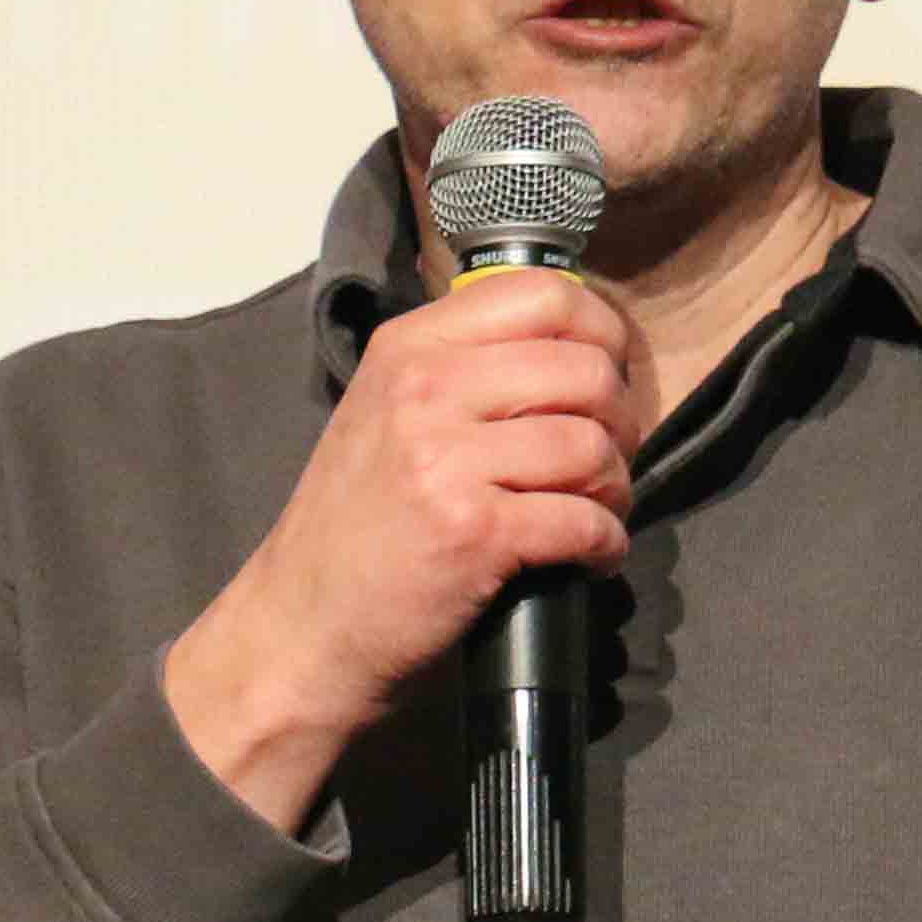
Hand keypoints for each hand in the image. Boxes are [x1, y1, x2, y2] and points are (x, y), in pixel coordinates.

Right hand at [165, 269, 652, 829]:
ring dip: (615, 488)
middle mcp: (425, 389)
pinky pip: (585, 521)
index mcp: (409, 346)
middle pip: (587, 372)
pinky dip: (605, 543)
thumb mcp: (386, 412)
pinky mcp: (474, 531)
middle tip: (606, 459)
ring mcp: (446, 460)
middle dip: (621, 421)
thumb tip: (572, 349)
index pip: (544, 295)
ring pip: (594, 447)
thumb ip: (463, 368)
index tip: (609, 375)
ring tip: (595, 510)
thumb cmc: (355, 526)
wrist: (299, 626)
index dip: (602, 333)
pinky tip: (589, 555)